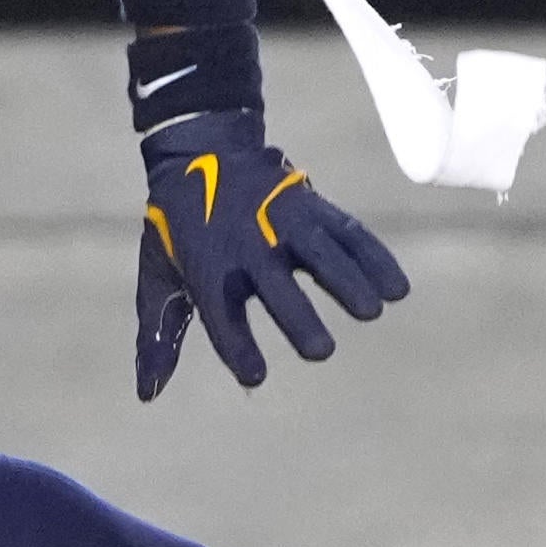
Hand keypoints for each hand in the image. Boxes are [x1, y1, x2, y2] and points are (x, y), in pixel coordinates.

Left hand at [132, 124, 407, 397]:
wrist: (201, 151)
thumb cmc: (178, 229)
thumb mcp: (158, 277)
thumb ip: (158, 336)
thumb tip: (148, 395)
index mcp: (207, 264)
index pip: (220, 311)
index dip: (236, 344)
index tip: (255, 377)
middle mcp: (246, 241)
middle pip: (274, 283)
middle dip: (297, 315)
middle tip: (320, 351)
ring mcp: (281, 218)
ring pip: (318, 249)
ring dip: (347, 279)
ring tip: (372, 311)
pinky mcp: (310, 204)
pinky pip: (347, 231)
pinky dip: (373, 256)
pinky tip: (397, 287)